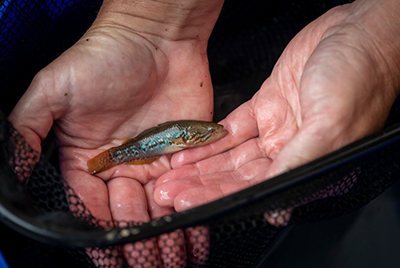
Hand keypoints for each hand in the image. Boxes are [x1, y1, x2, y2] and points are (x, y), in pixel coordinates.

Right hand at [8, 0, 223, 265]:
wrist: (156, 36)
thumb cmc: (103, 57)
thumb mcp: (53, 91)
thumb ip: (29, 132)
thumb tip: (15, 171)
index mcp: (86, 159)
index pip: (91, 209)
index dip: (102, 236)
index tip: (113, 259)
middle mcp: (119, 165)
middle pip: (129, 217)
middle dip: (139, 244)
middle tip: (153, 266)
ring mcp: (152, 161)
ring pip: (159, 210)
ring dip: (167, 237)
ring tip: (176, 260)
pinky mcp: (181, 153)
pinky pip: (185, 190)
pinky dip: (190, 214)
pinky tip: (195, 234)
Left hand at [154, 0, 399, 210]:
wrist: (357, 32)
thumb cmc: (358, 77)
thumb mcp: (330, 125)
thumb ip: (299, 163)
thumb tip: (276, 207)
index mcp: (308, 164)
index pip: (257, 190)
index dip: (220, 197)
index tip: (187, 202)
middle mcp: (289, 152)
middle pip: (237, 177)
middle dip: (201, 185)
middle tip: (167, 192)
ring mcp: (275, 129)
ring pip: (229, 157)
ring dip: (199, 166)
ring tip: (169, 175)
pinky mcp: (264, 106)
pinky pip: (230, 130)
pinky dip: (208, 140)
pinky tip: (186, 149)